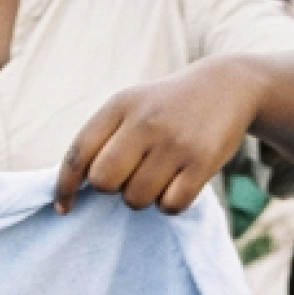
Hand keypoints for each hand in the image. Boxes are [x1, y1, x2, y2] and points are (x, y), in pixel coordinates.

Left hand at [54, 57, 262, 214]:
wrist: (228, 86)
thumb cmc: (168, 106)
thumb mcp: (133, 105)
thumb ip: (104, 138)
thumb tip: (76, 189)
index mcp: (120, 105)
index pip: (79, 153)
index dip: (65, 186)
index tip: (65, 207)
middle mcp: (145, 121)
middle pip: (103, 181)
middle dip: (112, 189)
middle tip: (131, 176)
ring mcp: (175, 142)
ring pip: (136, 198)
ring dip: (143, 197)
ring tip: (158, 176)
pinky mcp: (202, 161)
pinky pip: (170, 205)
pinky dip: (170, 204)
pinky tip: (178, 184)